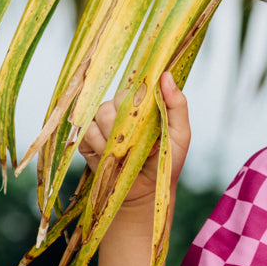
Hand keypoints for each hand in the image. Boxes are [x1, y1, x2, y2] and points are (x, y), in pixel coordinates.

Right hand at [79, 71, 190, 203]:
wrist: (149, 190)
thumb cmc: (167, 160)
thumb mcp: (180, 134)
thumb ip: (177, 105)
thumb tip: (166, 76)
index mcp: (139, 105)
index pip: (130, 90)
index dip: (136, 103)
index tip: (146, 120)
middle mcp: (118, 111)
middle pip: (112, 102)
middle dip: (125, 124)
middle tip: (138, 142)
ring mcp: (100, 125)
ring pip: (99, 117)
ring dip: (114, 138)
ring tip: (128, 153)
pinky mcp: (86, 141)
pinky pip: (87, 134)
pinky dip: (100, 147)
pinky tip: (112, 158)